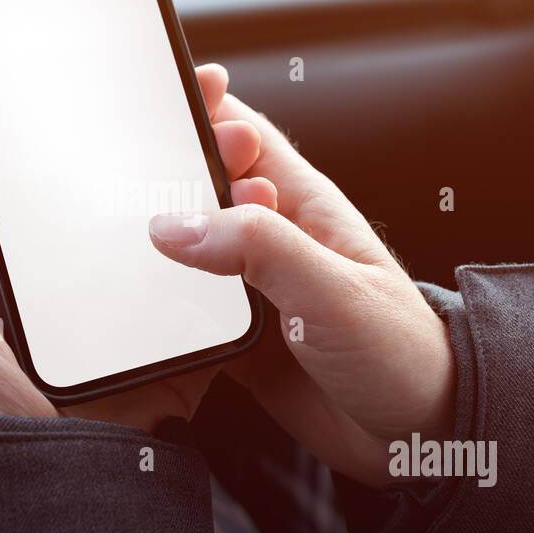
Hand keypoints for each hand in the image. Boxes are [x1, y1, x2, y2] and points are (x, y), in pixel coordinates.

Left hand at [0, 65, 276, 430]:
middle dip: (174, 161)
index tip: (131, 96)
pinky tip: (259, 222)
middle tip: (208, 110)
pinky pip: (212, 314)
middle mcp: (81, 304)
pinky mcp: (174, 366)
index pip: (65, 199)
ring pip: (182, 254)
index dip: (98, 146)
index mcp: (24, 286)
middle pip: (133, 216)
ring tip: (240, 155)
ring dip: (216, 204)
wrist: (30, 506)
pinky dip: (242, 274)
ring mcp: (131, 334)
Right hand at [148, 66, 455, 486]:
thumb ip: (259, 249)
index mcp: (306, 209)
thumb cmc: (404, 354)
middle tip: (119, 177)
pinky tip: (134, 309)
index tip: (164, 93)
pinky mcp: (242, 340)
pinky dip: (159, 309)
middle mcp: (276, 243)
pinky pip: (188, 313)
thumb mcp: (332, 289)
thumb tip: (175, 224)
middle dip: (164, 177)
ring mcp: (256, 292)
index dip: (209, 111)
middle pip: (205, 192)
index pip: (248, 139)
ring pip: (190, 253)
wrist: (422, 440)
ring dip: (156, 247)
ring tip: (110, 236)